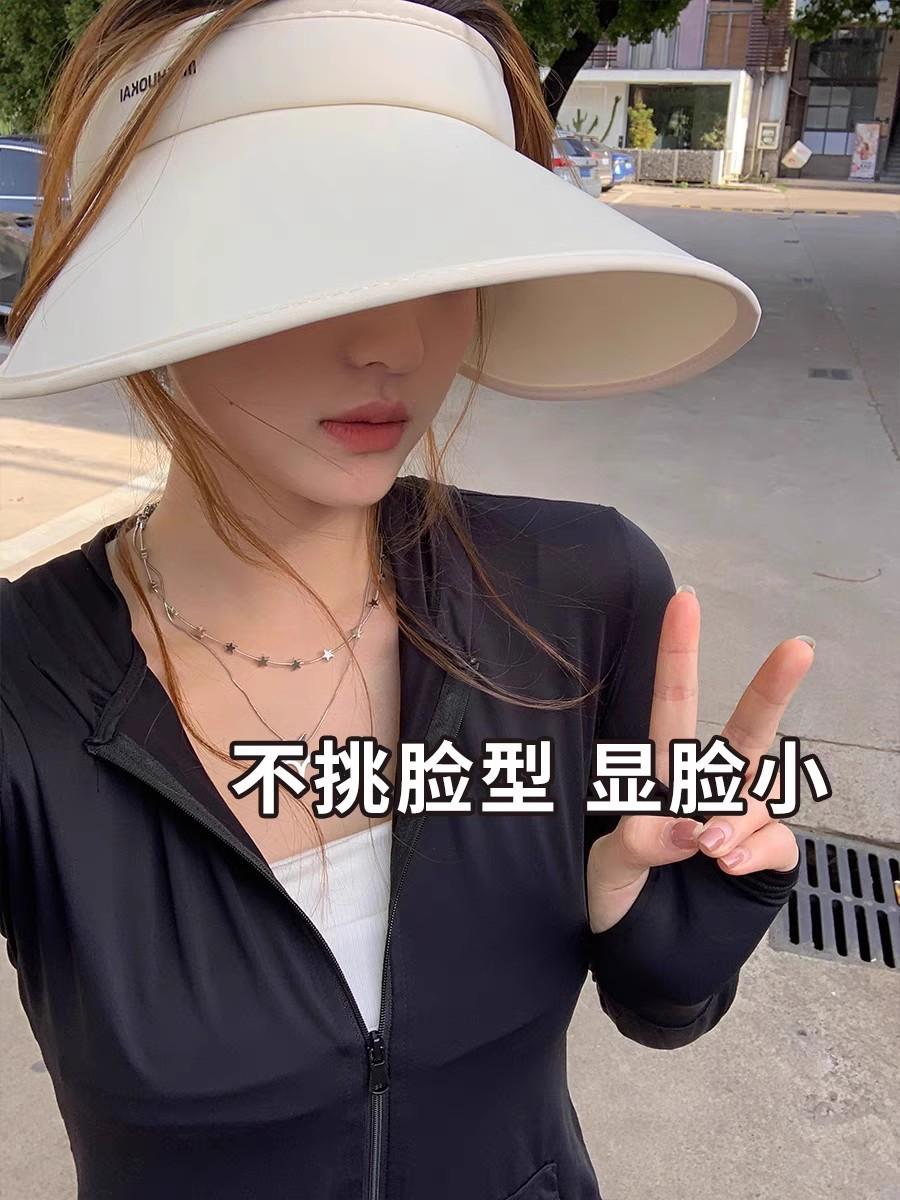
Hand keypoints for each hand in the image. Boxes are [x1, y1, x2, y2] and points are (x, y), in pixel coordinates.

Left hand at [587, 587, 810, 933]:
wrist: (644, 964)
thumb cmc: (615, 904)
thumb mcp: (605, 870)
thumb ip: (639, 843)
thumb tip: (694, 825)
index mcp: (660, 777)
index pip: (673, 706)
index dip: (677, 655)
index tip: (685, 601)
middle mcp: (708, 790)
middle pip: (747, 731)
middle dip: (772, 688)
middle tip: (799, 646)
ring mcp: (740, 823)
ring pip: (762, 791)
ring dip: (737, 815)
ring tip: (707, 849)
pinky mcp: (764, 860)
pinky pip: (776, 840)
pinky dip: (754, 848)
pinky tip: (727, 863)